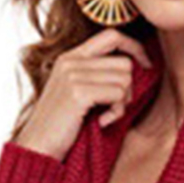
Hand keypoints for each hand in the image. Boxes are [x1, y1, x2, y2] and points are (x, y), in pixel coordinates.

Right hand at [11, 27, 153, 163]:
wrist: (37, 147)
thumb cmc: (61, 126)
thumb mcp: (76, 93)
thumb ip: (95, 75)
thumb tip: (133, 68)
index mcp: (70, 57)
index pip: (112, 36)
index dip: (134, 47)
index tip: (146, 64)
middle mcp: (71, 61)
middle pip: (124, 62)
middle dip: (128, 88)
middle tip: (115, 108)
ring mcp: (73, 75)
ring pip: (124, 79)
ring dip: (122, 103)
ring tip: (105, 116)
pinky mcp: (78, 92)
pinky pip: (117, 94)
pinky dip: (116, 112)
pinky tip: (102, 122)